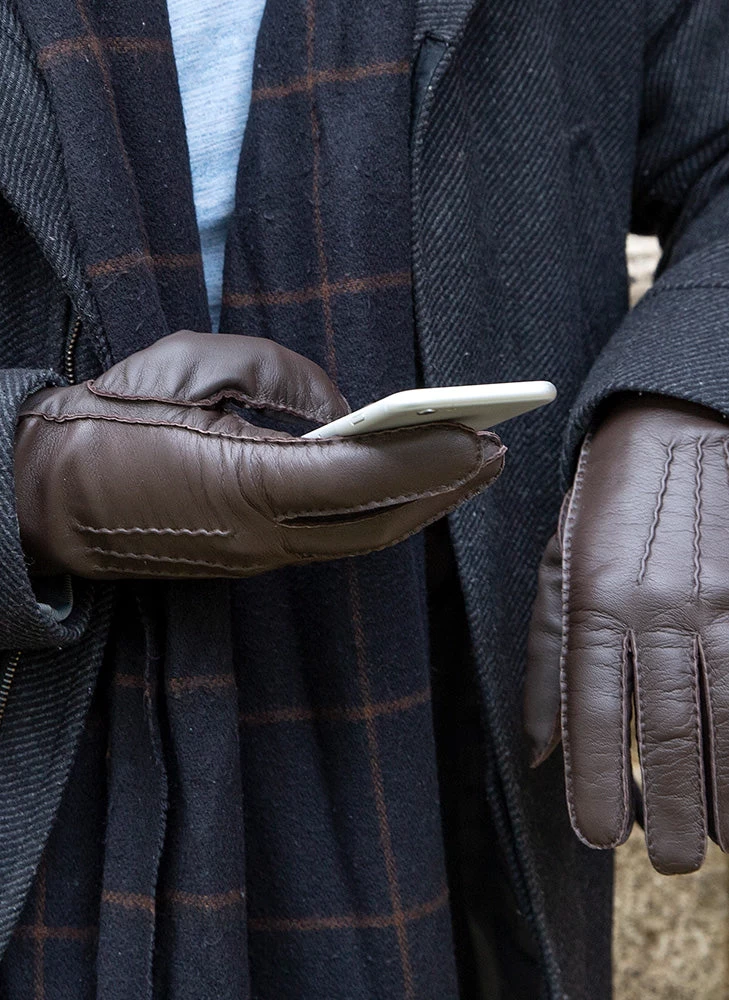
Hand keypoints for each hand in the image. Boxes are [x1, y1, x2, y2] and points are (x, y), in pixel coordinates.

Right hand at [14, 331, 504, 579]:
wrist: (48, 496)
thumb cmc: (110, 421)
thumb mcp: (191, 366)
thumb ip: (280, 378)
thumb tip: (343, 409)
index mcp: (242, 483)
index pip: (360, 481)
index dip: (427, 462)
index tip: (482, 437)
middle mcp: (259, 536)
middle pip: (376, 524)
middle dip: (443, 491)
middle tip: (495, 453)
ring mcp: (255, 558)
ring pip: (359, 541)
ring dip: (418, 508)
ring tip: (464, 470)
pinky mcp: (250, 561)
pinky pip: (332, 541)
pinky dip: (379, 516)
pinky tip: (404, 489)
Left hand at [524, 396, 728, 873]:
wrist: (682, 426)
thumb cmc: (609, 503)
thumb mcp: (556, 566)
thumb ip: (548, 660)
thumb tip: (537, 753)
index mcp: (595, 597)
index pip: (590, 712)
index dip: (596, 783)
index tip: (603, 837)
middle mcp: (659, 605)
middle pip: (667, 730)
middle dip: (672, 809)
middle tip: (675, 861)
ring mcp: (723, 599)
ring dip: (728, 789)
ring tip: (725, 839)